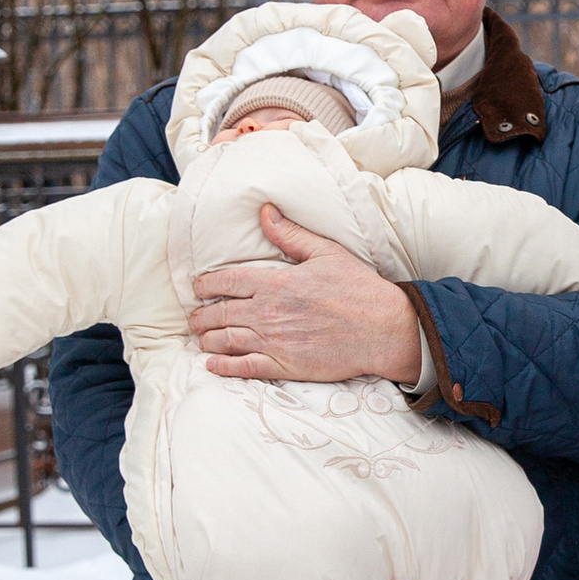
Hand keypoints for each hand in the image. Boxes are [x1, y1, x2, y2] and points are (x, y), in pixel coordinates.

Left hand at [190, 204, 422, 384]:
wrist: (383, 329)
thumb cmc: (358, 289)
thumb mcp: (326, 252)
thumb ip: (290, 235)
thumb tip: (265, 212)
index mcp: (276, 283)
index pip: (226, 282)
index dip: (206, 284)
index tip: (199, 287)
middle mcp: (269, 313)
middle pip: (220, 314)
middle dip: (201, 316)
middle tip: (195, 317)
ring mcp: (275, 341)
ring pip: (226, 341)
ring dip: (208, 339)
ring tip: (202, 338)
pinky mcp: (285, 366)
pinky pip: (244, 368)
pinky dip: (223, 366)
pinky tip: (212, 364)